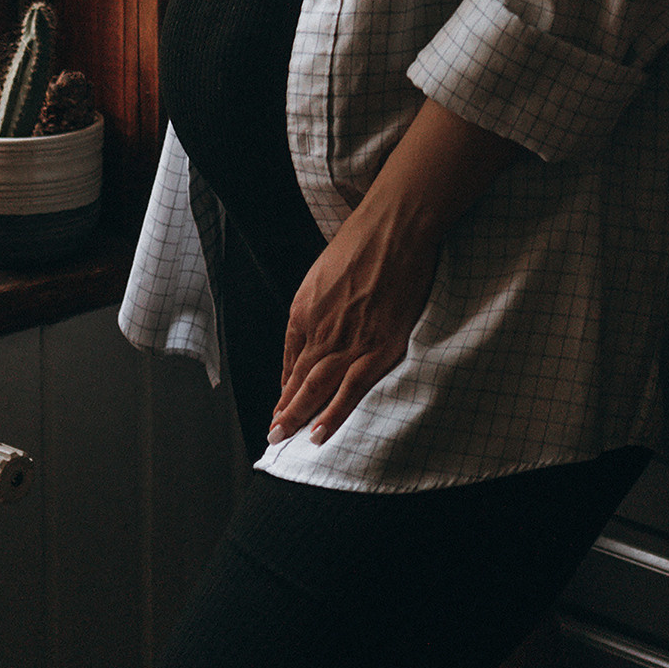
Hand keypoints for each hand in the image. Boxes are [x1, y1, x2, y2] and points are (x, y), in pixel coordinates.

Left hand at [271, 193, 437, 445]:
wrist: (395, 228)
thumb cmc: (363, 241)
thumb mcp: (324, 272)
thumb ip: (316, 305)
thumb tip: (311, 330)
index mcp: (304, 310)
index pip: (290, 358)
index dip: (285, 385)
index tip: (280, 404)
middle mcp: (320, 329)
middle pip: (297, 379)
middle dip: (283, 409)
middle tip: (273, 435)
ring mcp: (349, 341)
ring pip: (317, 389)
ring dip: (299, 416)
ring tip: (286, 438)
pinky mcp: (379, 347)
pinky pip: (351, 388)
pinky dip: (334, 413)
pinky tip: (320, 432)